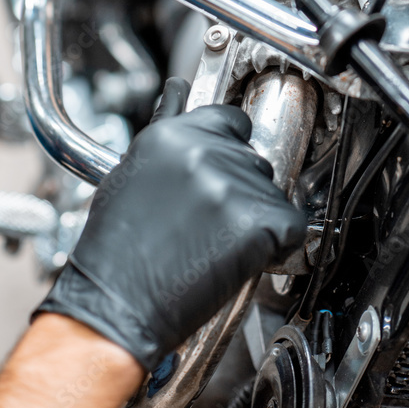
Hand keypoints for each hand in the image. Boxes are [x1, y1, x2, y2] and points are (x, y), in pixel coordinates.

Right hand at [36, 80, 306, 371]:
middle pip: (253, 158)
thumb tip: (182, 103)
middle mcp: (206, 151)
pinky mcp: (259, 220)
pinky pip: (292, 225)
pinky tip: (245, 257)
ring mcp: (234, 184)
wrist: (116, 304)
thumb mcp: (130, 174)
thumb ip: (168, 137)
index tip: (225, 169)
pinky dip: (280, 244)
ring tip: (216, 244)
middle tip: (211, 222)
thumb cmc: (115, 251)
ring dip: (255, 217)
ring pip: (272, 192)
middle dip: (241, 188)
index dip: (231, 149)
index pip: (232, 119)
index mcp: (173, 135)